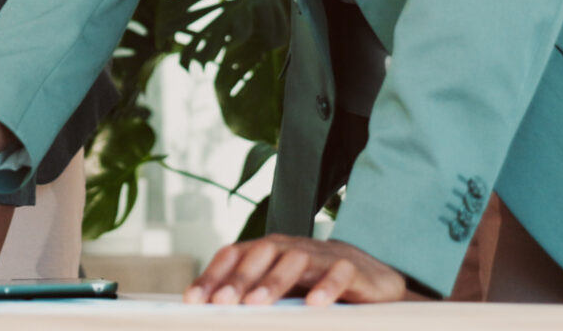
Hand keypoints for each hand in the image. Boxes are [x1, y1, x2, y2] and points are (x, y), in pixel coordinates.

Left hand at [185, 235, 409, 305]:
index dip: (212, 274)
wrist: (369, 275)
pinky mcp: (351, 268)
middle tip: (221, 302)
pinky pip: (338, 273)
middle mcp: (290, 247)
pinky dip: (326, 286)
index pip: (233, 254)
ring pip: (295, 260)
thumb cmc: (312, 284)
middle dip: (238, 279)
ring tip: (256, 304)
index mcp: (267, 251)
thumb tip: (213, 315)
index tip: (193, 300)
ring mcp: (320, 255)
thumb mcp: (278, 291)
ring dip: (273, 281)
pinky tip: (313, 304)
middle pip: (261, 254)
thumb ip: (250, 299)